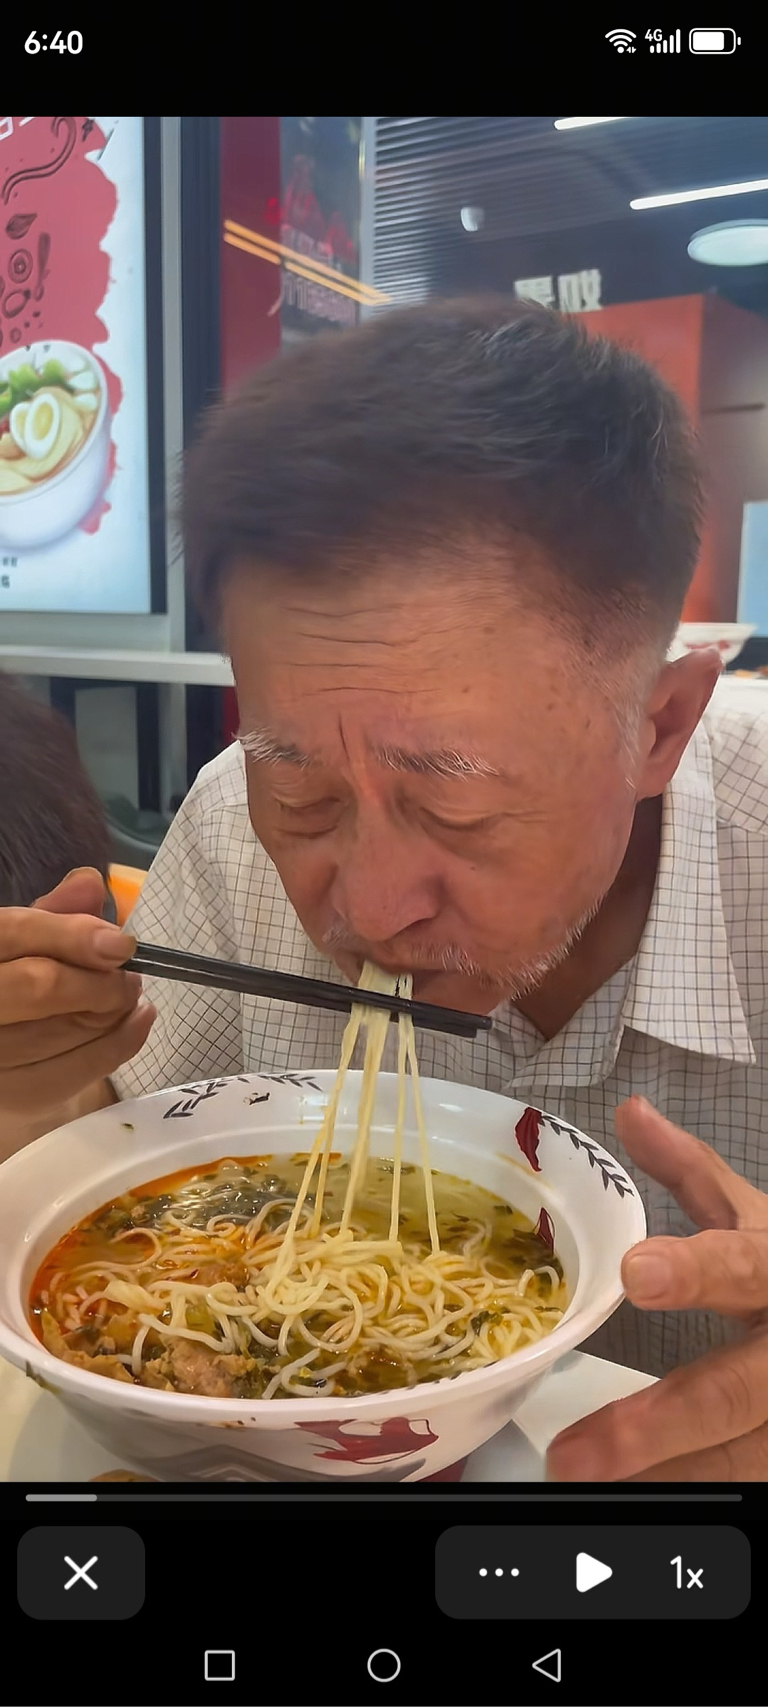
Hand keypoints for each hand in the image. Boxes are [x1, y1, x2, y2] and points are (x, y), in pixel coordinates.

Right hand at [0, 868, 154, 1125]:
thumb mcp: (23, 942)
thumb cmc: (14, 982)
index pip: (13, 934)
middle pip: (39, 985)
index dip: (70, 935)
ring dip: (114, 1008)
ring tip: (130, 993)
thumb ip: (53, 914)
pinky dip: (121, 1042)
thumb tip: (90, 883)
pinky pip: (79, 1069)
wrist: (6, 1050)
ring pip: (65, 1028)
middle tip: (128, 974)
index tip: (121, 943)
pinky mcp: (16, 1095)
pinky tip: (139, 1019)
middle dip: (96, 978)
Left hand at [546, 1097, 767, 1480]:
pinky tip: (626, 1499)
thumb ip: (692, 1171)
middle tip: (574, 1452)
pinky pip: (741, 1486)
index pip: (744, 1267)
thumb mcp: (754, 1214)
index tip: (637, 1273)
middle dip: (655, 1424)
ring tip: (578, 1482)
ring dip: (657, 1476)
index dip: (695, 1271)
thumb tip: (631, 1111)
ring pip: (737, 1457)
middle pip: (734, 1391)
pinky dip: (681, 1491)